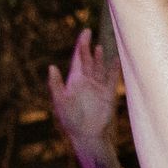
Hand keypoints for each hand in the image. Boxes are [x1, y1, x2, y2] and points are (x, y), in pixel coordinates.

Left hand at [48, 28, 121, 157]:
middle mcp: (86, 82)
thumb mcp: (60, 102)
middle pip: (88, 60)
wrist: (88, 135)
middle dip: (87, 47)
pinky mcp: (108, 95)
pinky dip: (114, 69)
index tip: (84, 32)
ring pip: (99, 68)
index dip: (80, 46)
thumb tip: (51, 66)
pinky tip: (117, 60)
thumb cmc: (72, 121)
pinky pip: (112, 79)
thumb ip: (56, 84)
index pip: (78, 59)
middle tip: (88, 31)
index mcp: (75, 82)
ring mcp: (98, 88)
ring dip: (99, 58)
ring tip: (98, 47)